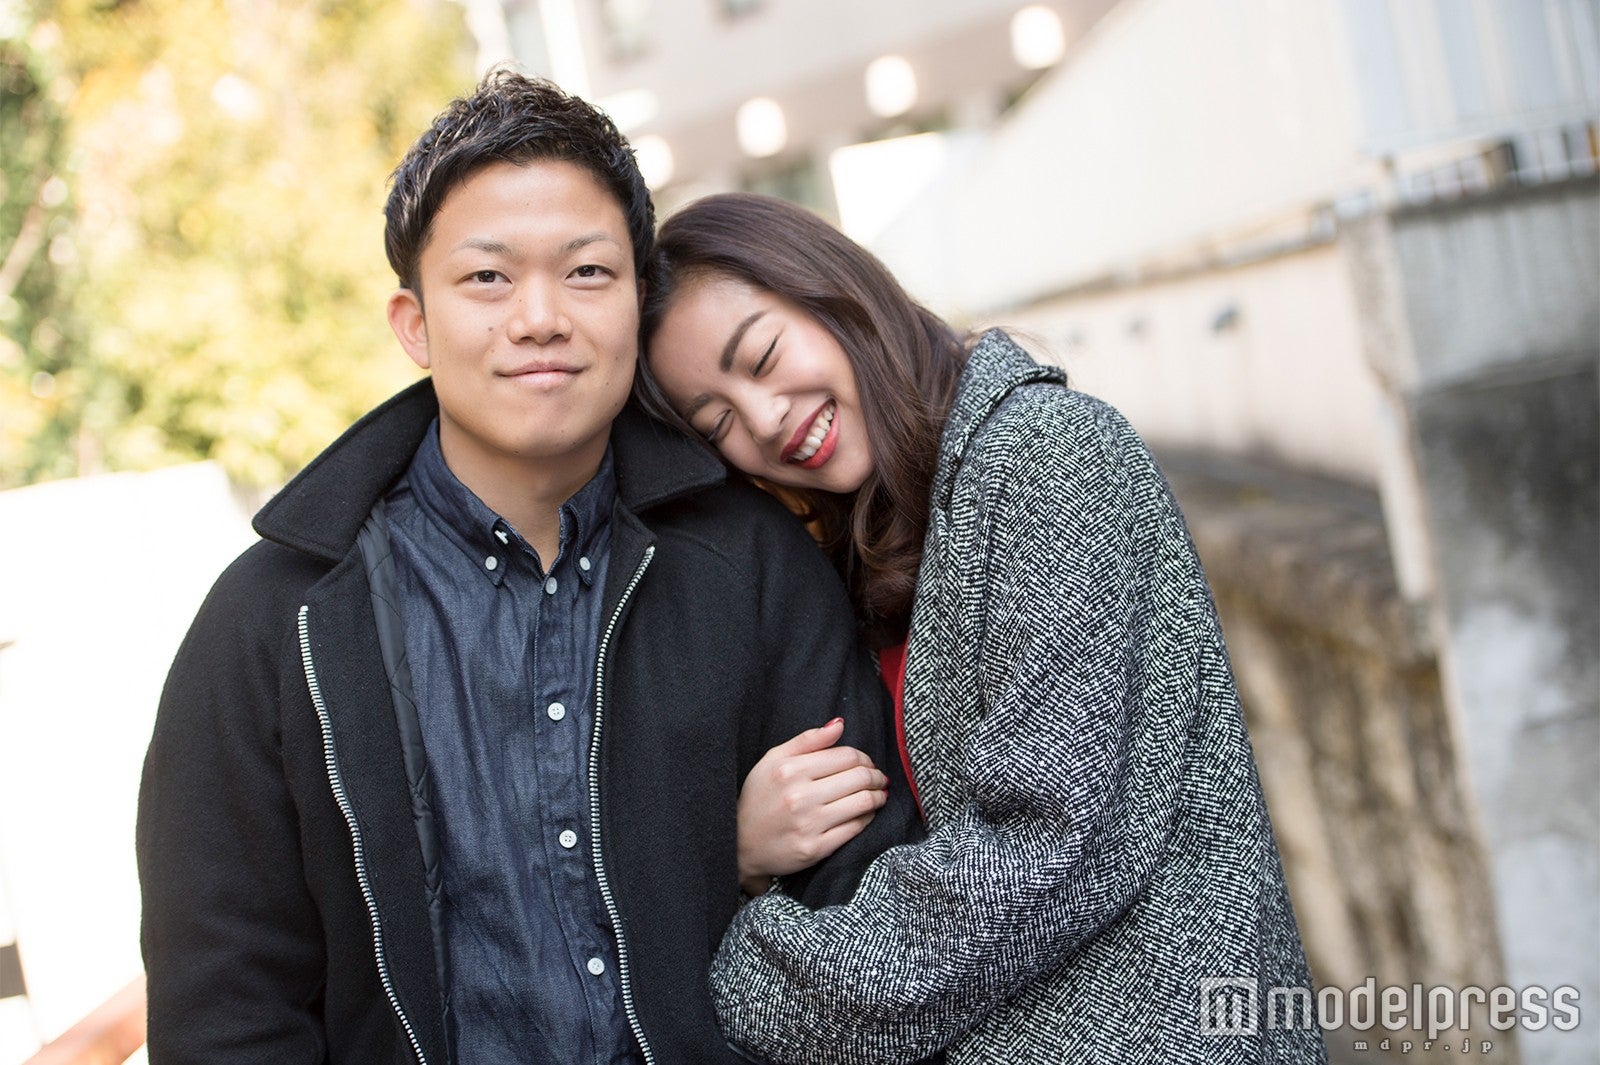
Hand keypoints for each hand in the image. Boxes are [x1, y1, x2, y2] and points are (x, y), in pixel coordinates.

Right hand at [737, 717, 888, 895]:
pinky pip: (855, 828)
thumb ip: (807, 740)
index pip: (846, 756)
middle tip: (878, 778)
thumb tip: (839, 724)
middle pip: (859, 777)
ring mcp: (808, 825)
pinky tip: (866, 814)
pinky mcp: (815, 849)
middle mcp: (799, 796)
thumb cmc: (758, 798)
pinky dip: (868, 818)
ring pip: (863, 802)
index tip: (866, 763)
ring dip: (878, 796)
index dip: (864, 757)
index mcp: (789, 770)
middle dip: (876, 776)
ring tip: (878, 794)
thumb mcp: (773, 761)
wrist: (740, 845)